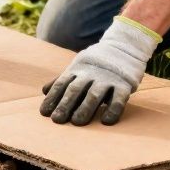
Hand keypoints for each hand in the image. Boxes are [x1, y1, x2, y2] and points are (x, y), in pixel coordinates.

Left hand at [40, 17, 159, 124]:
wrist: (125, 47)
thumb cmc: (96, 63)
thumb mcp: (78, 67)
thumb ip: (63, 79)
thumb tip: (44, 91)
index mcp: (77, 69)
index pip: (62, 84)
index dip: (52, 98)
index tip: (44, 113)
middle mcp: (91, 73)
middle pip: (76, 89)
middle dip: (65, 105)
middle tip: (57, 120)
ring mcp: (108, 78)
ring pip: (94, 94)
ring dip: (85, 108)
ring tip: (77, 122)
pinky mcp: (124, 84)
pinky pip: (118, 99)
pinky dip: (113, 110)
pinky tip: (106, 121)